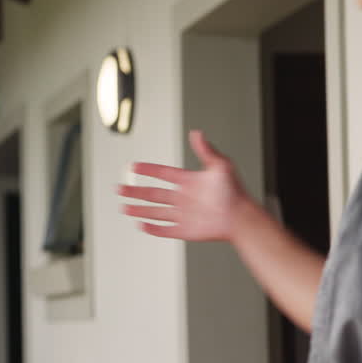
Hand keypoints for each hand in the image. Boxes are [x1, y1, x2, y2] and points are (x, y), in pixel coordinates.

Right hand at [118, 130, 249, 241]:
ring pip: (155, 212)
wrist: (241, 217)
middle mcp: (183, 198)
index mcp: (188, 182)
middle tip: (120, 189)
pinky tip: (142, 225)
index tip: (134, 166)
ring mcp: (183, 214)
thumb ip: (206, 150)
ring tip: (125, 207)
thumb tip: (197, 133)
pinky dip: (153, 228)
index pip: (163, 174)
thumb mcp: (220, 166)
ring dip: (139, 210)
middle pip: (153, 194)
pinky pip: (166, 229)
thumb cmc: (234, 191)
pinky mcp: (186, 230)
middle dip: (135, 192)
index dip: (148, 170)